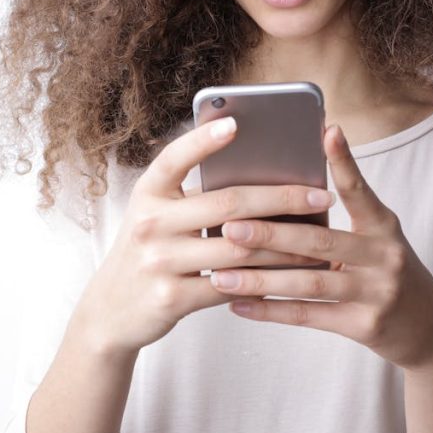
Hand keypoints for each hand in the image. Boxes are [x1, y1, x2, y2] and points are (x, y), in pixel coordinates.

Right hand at [73, 117, 334, 358]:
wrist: (112, 310)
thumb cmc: (151, 248)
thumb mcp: (158, 212)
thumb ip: (194, 194)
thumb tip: (262, 173)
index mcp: (148, 192)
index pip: (175, 158)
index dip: (203, 140)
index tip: (236, 123)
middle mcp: (150, 223)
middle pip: (228, 204)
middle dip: (281, 199)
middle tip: (320, 195)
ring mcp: (159, 262)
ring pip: (238, 249)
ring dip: (285, 245)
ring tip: (318, 239)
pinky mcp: (171, 298)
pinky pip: (231, 287)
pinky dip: (265, 280)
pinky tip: (292, 274)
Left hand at [209, 124, 432, 371]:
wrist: (428, 329)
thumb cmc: (388, 269)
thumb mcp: (379, 236)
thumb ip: (347, 214)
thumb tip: (290, 186)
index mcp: (384, 226)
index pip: (359, 190)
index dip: (344, 161)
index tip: (327, 131)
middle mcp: (384, 256)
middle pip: (320, 242)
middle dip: (271, 233)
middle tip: (230, 225)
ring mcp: (375, 293)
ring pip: (308, 284)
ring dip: (260, 279)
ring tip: (221, 274)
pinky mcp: (363, 326)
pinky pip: (309, 317)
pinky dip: (271, 310)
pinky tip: (239, 305)